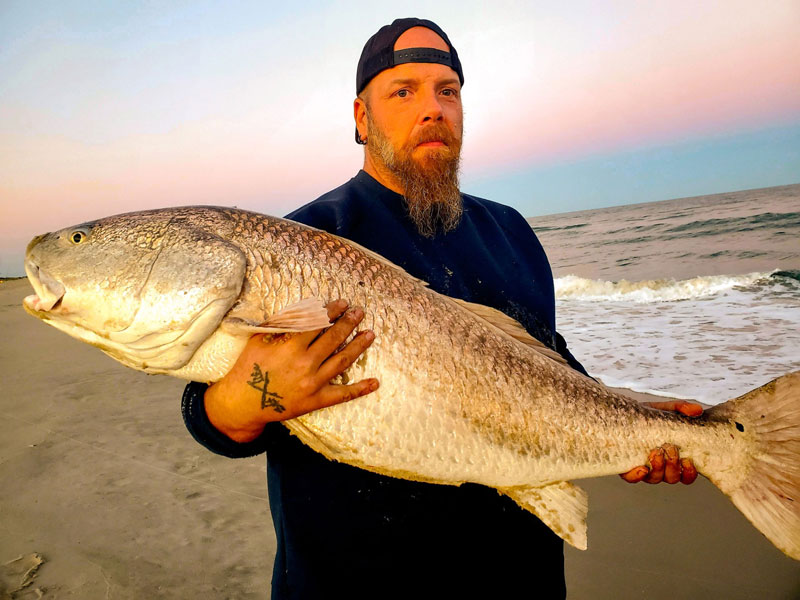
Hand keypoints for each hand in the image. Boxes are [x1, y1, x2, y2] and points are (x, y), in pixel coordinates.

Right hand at [204, 300, 378, 442]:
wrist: (242, 403)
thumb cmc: (248, 368)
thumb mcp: (259, 341)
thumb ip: (279, 325)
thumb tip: (300, 310)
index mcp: (290, 347)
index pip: (317, 324)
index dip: (331, 312)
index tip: (342, 303)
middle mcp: (305, 364)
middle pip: (333, 339)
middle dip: (348, 323)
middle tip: (359, 312)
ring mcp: (313, 383)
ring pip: (342, 361)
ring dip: (358, 346)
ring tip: (370, 334)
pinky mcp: (316, 400)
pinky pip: (342, 395)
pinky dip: (360, 389)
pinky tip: (375, 382)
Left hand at [620, 401, 702, 484]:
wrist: (625, 413)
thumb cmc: (650, 415)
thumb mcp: (667, 409)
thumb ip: (682, 408)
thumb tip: (696, 410)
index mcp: (674, 457)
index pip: (686, 475)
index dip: (689, 472)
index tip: (688, 461)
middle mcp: (661, 466)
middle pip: (672, 478)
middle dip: (672, 466)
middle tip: (669, 449)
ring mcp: (644, 467)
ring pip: (655, 479)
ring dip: (658, 468)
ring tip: (655, 452)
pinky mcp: (626, 467)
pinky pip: (631, 478)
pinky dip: (637, 476)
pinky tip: (642, 468)